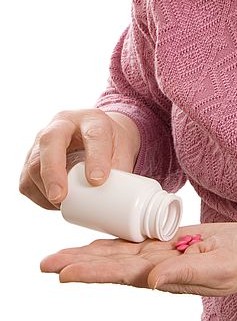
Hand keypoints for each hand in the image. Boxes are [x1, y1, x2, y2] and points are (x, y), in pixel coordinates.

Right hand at [19, 109, 140, 208]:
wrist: (98, 135)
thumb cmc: (112, 143)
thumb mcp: (124, 150)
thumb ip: (121, 171)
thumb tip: (115, 200)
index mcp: (92, 119)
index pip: (94, 134)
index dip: (95, 158)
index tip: (97, 180)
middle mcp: (63, 124)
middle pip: (51, 140)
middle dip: (53, 171)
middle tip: (60, 196)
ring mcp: (43, 140)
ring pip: (34, 163)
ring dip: (45, 189)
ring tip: (63, 204)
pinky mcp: (32, 158)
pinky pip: (27, 181)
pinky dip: (39, 197)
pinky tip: (54, 203)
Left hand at [40, 222, 236, 295]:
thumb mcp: (217, 270)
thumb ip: (184, 274)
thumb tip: (150, 282)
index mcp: (165, 275)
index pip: (120, 274)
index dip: (91, 271)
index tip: (63, 272)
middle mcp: (157, 267)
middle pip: (111, 264)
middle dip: (79, 262)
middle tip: (45, 262)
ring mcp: (163, 254)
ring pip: (119, 252)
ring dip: (90, 252)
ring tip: (62, 253)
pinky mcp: (171, 240)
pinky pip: (137, 240)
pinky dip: (115, 240)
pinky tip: (100, 239)